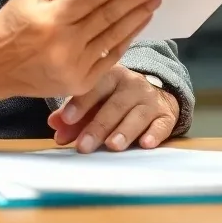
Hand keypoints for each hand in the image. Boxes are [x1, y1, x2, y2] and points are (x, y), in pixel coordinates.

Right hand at [0, 0, 162, 110]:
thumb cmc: (13, 20)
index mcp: (51, 18)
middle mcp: (64, 45)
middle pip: (110, 15)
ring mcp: (73, 67)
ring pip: (115, 36)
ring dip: (138, 15)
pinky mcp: (78, 84)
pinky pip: (111, 57)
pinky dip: (128, 38)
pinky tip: (139, 22)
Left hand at [47, 64, 180, 153]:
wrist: (156, 94)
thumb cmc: (116, 99)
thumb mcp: (96, 101)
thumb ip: (75, 113)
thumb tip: (55, 125)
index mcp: (111, 76)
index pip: (95, 87)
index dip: (80, 103)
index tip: (66, 118)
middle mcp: (132, 85)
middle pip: (115, 105)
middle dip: (98, 126)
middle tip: (84, 146)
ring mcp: (151, 99)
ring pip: (138, 114)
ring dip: (124, 131)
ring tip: (112, 146)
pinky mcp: (166, 115)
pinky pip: (162, 124)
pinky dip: (155, 133)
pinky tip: (146, 143)